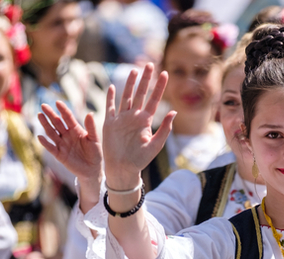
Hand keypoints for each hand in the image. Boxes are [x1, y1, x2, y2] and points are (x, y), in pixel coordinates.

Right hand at [38, 100, 103, 186]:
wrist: (93, 170)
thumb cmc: (95, 153)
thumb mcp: (94, 139)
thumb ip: (91, 127)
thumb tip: (90, 113)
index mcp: (76, 130)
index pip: (68, 118)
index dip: (63, 110)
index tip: (58, 102)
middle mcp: (67, 135)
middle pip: (57, 123)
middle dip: (50, 114)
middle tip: (44, 106)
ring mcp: (62, 145)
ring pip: (52, 133)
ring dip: (46, 125)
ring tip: (40, 116)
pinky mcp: (59, 155)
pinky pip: (51, 148)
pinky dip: (45, 143)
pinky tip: (40, 137)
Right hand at [102, 63, 175, 189]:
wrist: (123, 169)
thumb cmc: (140, 160)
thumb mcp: (156, 145)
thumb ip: (165, 128)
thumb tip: (174, 111)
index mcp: (145, 120)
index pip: (154, 99)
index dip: (159, 86)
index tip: (165, 73)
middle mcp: (134, 116)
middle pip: (140, 93)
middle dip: (145, 79)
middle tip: (150, 64)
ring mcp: (121, 119)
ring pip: (126, 96)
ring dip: (130, 83)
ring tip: (134, 71)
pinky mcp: (109, 123)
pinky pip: (110, 107)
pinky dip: (111, 97)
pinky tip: (113, 87)